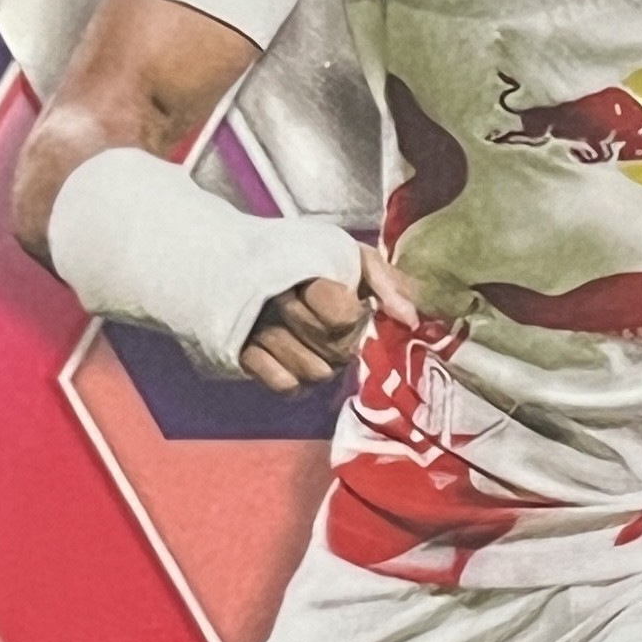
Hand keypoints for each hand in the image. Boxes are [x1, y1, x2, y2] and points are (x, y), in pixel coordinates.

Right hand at [239, 244, 416, 391]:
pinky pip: (283, 386)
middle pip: (333, 350)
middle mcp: (277, 301)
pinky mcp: (240, 354)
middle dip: (342, 345)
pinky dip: (294, 380)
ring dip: (320, 365)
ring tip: (312, 345)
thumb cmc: (303, 257)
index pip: (341, 315)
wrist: (231, 256)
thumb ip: (384, 282)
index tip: (352, 306)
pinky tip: (292, 361)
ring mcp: (257, 330)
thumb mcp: (349, 255)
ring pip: (311, 373)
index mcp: (307, 270)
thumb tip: (410, 320)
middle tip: (333, 329)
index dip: (353, 318)